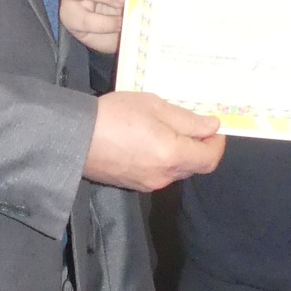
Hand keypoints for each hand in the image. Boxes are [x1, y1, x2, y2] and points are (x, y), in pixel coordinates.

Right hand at [83, 91, 223, 191]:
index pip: (210, 159)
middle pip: (194, 166)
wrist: (74, 137)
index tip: (212, 127)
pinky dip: (161, 159)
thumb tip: (212, 127)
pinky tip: (146, 142)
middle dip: (197, 147)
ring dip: (178, 153)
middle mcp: (164, 175)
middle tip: (189, 124)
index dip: (216, 144)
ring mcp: (148, 183)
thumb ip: (187, 119)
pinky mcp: (134, 185)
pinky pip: (158, 173)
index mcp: (173, 155)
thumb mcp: (154, 106)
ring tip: (163, 129)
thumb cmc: (114, 115)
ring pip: (176, 170)